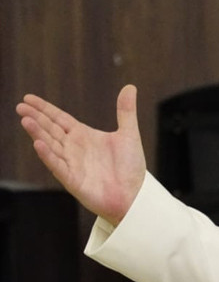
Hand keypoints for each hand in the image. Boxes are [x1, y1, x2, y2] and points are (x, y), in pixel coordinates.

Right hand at [16, 85, 146, 225]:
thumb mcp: (129, 134)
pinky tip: (39, 144)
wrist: (134, 195)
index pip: (59, 119)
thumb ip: (126, 111)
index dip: (45, 109)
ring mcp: (71, 164)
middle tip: (20, 106)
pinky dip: (48, 155)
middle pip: (50, 129)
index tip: (28, 98)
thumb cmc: (130, 167)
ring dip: (38, 133)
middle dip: (35, 117)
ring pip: (50, 145)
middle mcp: (74, 148)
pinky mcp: (73, 180)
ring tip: (26, 120)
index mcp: (84, 136)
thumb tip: (130, 86)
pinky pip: (58, 166)